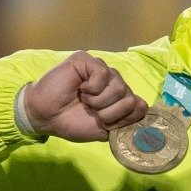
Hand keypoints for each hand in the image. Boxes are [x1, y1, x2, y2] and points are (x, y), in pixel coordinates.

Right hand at [22, 52, 147, 140]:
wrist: (46, 117)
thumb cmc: (73, 122)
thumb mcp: (105, 129)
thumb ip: (126, 121)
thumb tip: (143, 108)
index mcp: (120, 98)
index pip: (140, 107)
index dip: (123, 119)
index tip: (105, 123)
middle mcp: (114, 82)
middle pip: (130, 99)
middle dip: (109, 112)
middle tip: (91, 110)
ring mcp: (102, 70)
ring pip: (119, 88)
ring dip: (99, 101)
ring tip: (84, 100)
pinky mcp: (87, 61)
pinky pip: (103, 73)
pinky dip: (92, 88)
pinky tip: (80, 88)